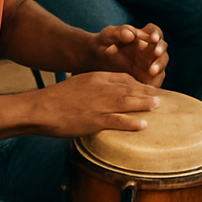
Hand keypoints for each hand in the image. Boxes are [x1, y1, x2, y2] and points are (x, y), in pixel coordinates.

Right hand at [35, 71, 160, 136]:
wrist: (40, 108)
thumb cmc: (57, 98)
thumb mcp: (79, 84)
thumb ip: (95, 86)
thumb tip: (107, 93)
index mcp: (97, 77)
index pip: (124, 78)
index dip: (138, 84)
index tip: (147, 88)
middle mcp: (101, 88)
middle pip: (130, 88)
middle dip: (146, 92)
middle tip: (160, 96)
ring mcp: (99, 104)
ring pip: (127, 102)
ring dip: (144, 103)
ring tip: (158, 105)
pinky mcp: (94, 120)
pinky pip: (117, 120)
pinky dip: (131, 122)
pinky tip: (143, 124)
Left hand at [93, 24, 167, 87]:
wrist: (97, 59)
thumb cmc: (105, 42)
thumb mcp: (109, 35)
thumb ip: (120, 33)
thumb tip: (131, 35)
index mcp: (144, 35)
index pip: (155, 32)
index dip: (156, 34)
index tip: (153, 38)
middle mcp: (150, 48)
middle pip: (162, 48)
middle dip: (160, 50)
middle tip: (156, 53)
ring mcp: (150, 63)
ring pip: (162, 63)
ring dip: (159, 66)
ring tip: (151, 71)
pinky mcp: (147, 78)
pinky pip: (155, 80)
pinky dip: (154, 81)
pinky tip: (148, 84)